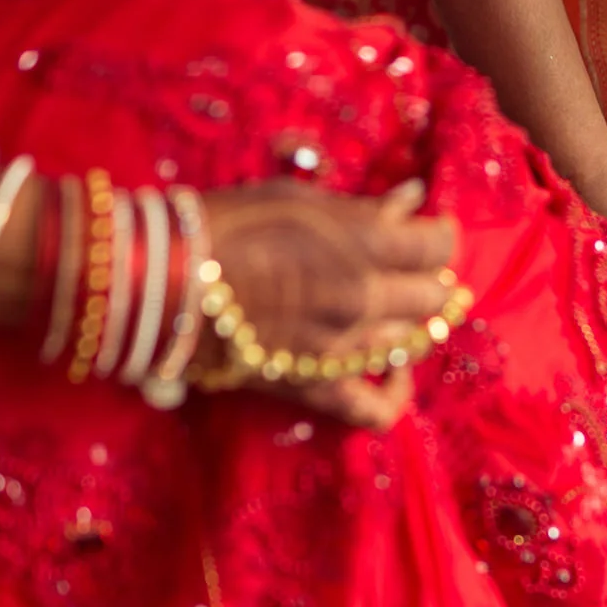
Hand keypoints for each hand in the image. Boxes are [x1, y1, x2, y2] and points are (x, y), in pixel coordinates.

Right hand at [200, 179, 458, 428]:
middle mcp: (366, 299)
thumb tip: (414, 197)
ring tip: (393, 304)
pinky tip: (392, 374)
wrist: (165, 279)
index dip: (440, 234)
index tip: (427, 227)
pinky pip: (377, 410)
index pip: (439, 245)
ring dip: (411, 322)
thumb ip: (363, 207)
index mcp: (365, 245)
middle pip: (434, 297)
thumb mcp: (299, 199)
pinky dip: (395, 395)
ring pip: (413, 343)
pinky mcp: (318, 387)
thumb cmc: (227, 224)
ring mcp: (345, 349)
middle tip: (407, 265)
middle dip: (427, 278)